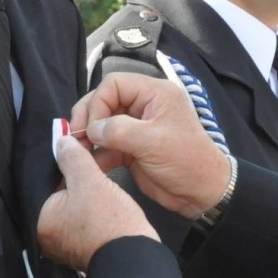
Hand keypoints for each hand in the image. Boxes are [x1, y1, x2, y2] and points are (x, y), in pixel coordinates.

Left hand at [38, 134, 158, 271]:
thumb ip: (73, 158)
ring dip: (87, 189)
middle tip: (91, 156)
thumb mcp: (90, 181)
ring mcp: (67, 244)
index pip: (46, 182)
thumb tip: (61, 141)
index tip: (77, 146)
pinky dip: (93, 205)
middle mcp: (48, 236)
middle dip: (75, 176)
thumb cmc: (109, 221)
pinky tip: (106, 194)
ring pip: (75, 205)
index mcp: (40, 222)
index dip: (63, 161)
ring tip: (102, 172)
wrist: (136, 259)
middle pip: (60, 194)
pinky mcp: (85, 247)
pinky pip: (85, 218)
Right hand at [67, 73, 233, 219]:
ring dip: (88, 137)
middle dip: (88, 119)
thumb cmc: (185, 161)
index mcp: (154, 94)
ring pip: (102, 124)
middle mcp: (144, 106)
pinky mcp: (131, 148)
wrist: (202, 193)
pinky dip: (96, 153)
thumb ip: (118, 130)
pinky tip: (88, 163)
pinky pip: (106, 144)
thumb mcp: (152, 141)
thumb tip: (90, 129)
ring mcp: (136, 127)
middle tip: (75, 138)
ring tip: (78, 152)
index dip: (98, 103)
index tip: (91, 127)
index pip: (114, 84)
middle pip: (104, 102)